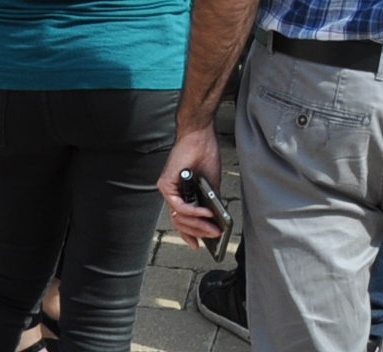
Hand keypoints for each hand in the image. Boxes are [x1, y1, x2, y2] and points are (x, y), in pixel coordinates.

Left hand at [159, 123, 225, 242]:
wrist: (200, 137)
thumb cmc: (205, 156)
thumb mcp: (212, 185)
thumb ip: (211, 203)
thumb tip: (216, 221)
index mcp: (183, 194)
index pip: (181, 220)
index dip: (189, 234)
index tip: (199, 245)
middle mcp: (173, 194)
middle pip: (181, 223)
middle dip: (199, 232)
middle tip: (214, 235)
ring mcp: (168, 190)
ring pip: (179, 218)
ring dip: (198, 225)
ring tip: (213, 227)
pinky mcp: (166, 185)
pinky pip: (179, 206)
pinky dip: (194, 212)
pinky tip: (205, 214)